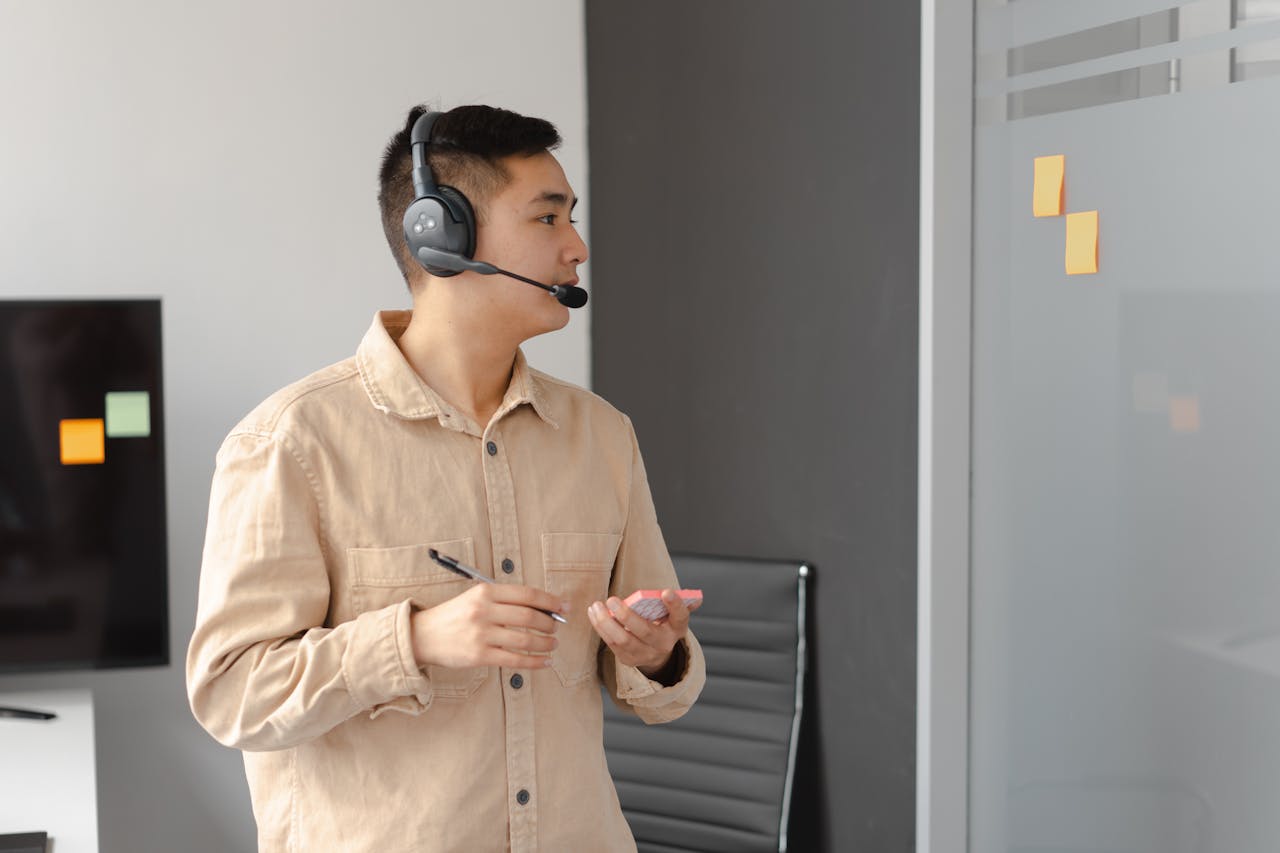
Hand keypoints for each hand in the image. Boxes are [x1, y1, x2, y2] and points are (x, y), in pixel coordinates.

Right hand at [410, 583, 567, 670]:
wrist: (423, 636)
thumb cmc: (455, 616)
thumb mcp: (476, 598)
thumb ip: (505, 600)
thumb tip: (542, 607)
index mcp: (485, 592)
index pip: (527, 594)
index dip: (550, 601)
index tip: (564, 606)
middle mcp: (484, 611)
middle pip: (530, 616)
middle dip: (550, 623)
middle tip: (557, 628)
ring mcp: (481, 634)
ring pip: (525, 639)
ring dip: (546, 643)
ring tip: (553, 644)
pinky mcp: (479, 656)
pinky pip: (515, 659)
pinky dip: (535, 662)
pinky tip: (545, 662)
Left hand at [588, 589, 692, 677]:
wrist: (655, 654)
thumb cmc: (662, 624)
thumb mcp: (673, 616)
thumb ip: (682, 604)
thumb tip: (696, 598)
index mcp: (677, 628)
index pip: (680, 617)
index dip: (675, 605)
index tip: (666, 591)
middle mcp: (663, 644)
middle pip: (645, 631)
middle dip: (627, 616)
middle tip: (612, 599)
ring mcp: (645, 654)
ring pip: (623, 640)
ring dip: (606, 622)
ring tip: (596, 606)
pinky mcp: (628, 659)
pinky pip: (611, 644)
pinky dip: (600, 627)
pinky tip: (593, 613)